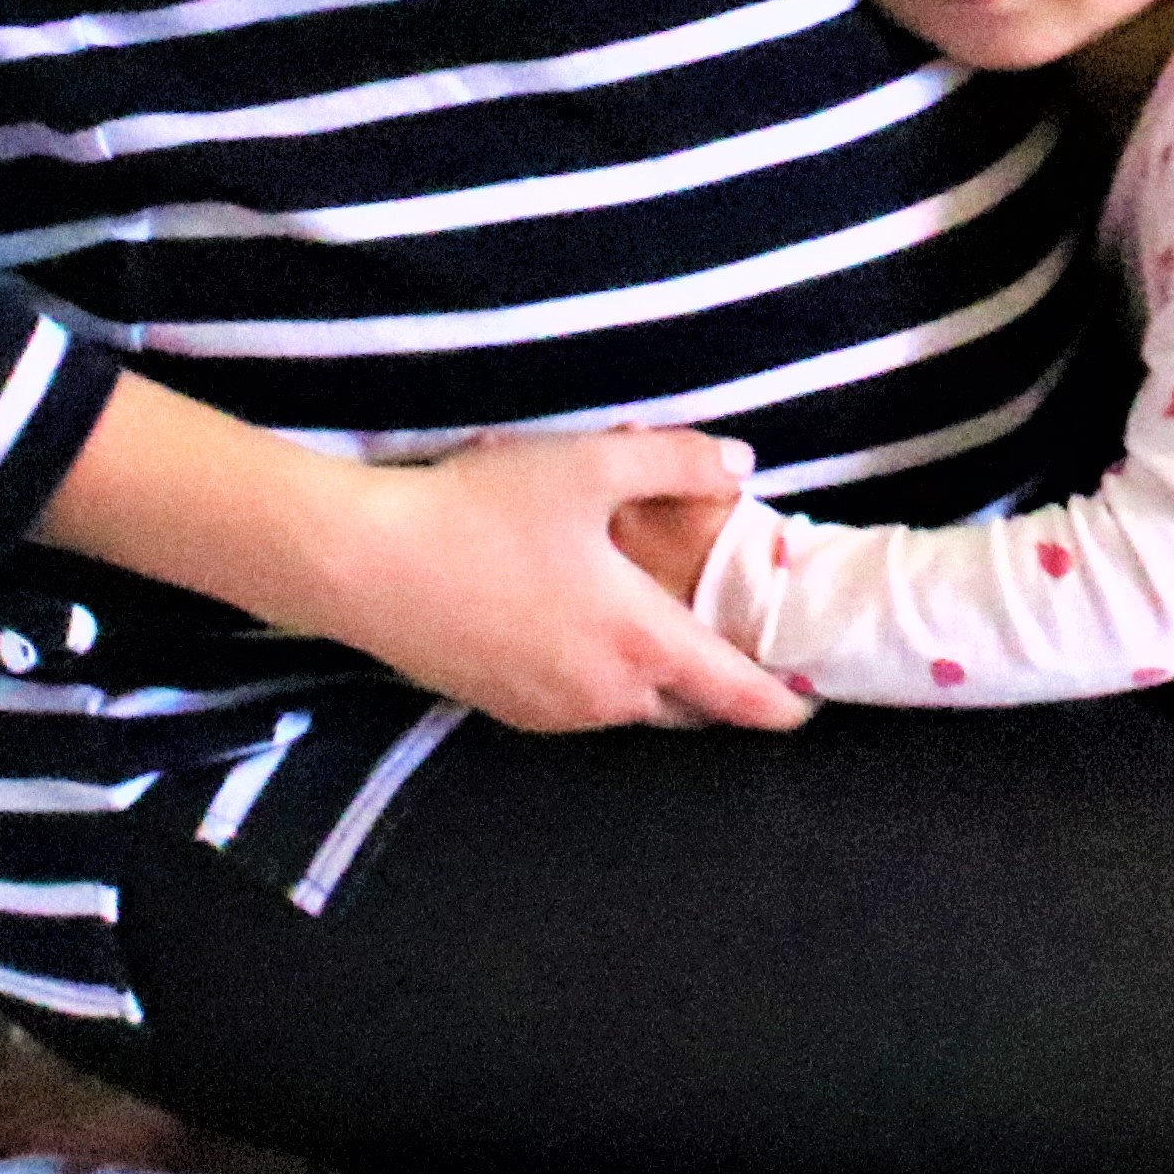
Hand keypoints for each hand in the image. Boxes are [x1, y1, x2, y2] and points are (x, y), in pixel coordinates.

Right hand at [293, 425, 804, 732]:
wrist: (365, 566)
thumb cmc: (486, 511)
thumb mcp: (590, 465)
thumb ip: (678, 463)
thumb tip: (741, 465)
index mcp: (641, 642)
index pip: (733, 692)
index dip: (779, 704)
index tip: (809, 709)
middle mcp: (604, 694)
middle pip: (683, 709)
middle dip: (717, 692)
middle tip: (736, 657)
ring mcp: (549, 711)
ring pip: (626, 709)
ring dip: (651, 682)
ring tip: (654, 630)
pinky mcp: (502, 709)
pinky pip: (576, 706)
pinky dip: (600, 681)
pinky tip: (578, 631)